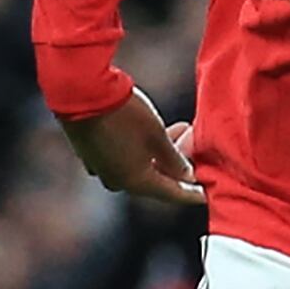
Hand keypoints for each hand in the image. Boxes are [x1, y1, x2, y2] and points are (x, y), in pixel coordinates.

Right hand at [59, 88, 203, 207]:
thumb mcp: (157, 135)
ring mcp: (101, 169)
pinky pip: (121, 158)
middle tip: (194, 151)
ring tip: (178, 131)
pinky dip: (138, 149)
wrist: (82, 93)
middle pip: (154, 180)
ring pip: (137, 167)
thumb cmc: (124, 114)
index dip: (192, 193)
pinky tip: (148, 132)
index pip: (172, 194)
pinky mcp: (90, 154)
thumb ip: (174, 159)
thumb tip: (186, 175)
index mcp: (136, 183)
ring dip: (158, 154)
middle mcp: (117, 181)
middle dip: (176, 166)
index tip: (207, 195)